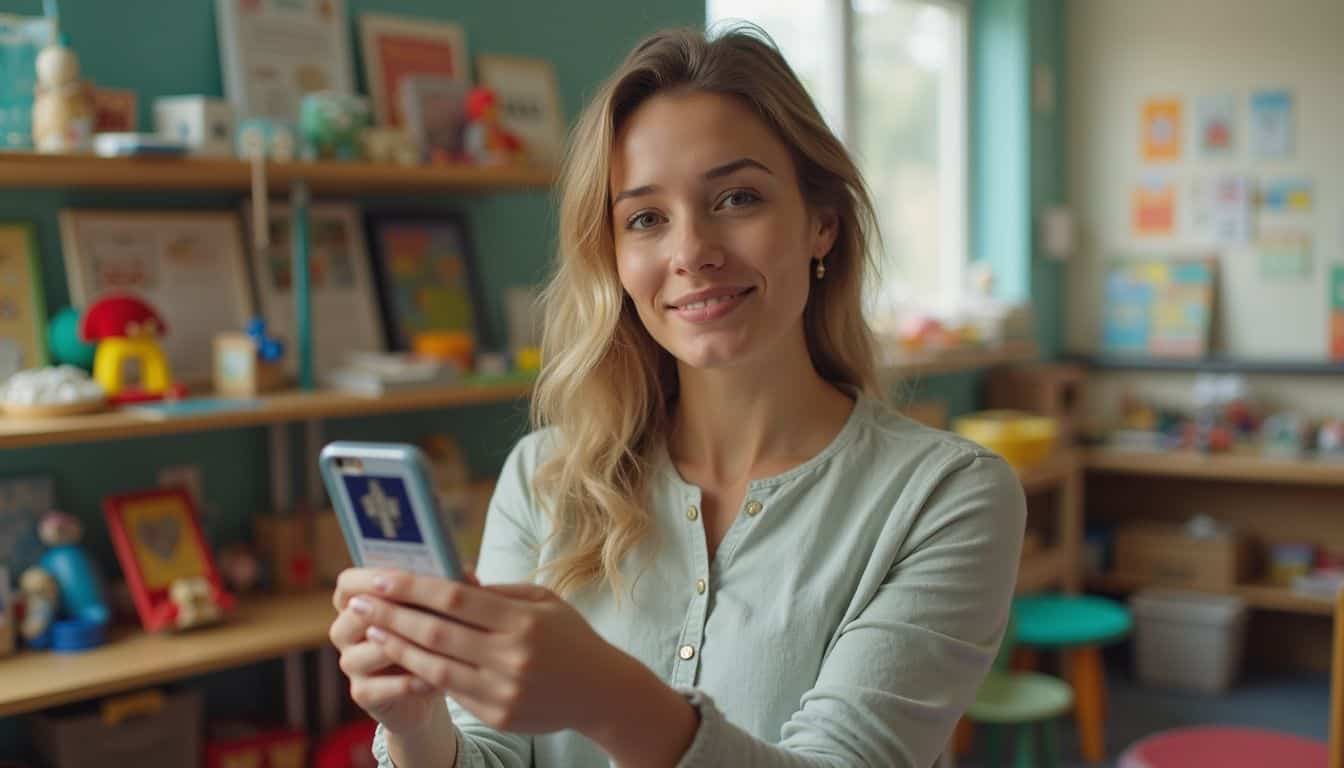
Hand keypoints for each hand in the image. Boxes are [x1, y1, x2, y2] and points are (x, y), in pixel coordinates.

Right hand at [328, 568, 479, 734]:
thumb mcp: (441, 608)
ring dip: (406, 648)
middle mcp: (346, 631)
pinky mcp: (363, 693)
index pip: (349, 583)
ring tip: (439, 647)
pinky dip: (412, 682)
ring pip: (370, 651)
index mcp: (359, 602)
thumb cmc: (435, 635)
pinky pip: (382, 686)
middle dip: (392, 611)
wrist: (434, 684)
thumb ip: (448, 588)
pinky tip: (436, 680)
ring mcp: (351, 663)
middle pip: (355, 615)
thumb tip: (469, 573)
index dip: (370, 579)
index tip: (400, 576)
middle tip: (426, 610)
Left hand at [335, 567, 626, 735]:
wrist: (602, 692)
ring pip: (435, 666)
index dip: (414, 587)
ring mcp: (503, 689)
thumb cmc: (568, 636)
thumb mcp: (541, 600)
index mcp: (524, 620)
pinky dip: (420, 670)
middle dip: (392, 614)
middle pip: (437, 632)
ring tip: (371, 626)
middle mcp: (512, 656)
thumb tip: (449, 574)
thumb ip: (495, 591)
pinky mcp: (498, 714)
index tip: (380, 576)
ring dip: (397, 645)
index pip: (456, 599)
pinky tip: (400, 654)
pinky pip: (450, 690)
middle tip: (358, 599)